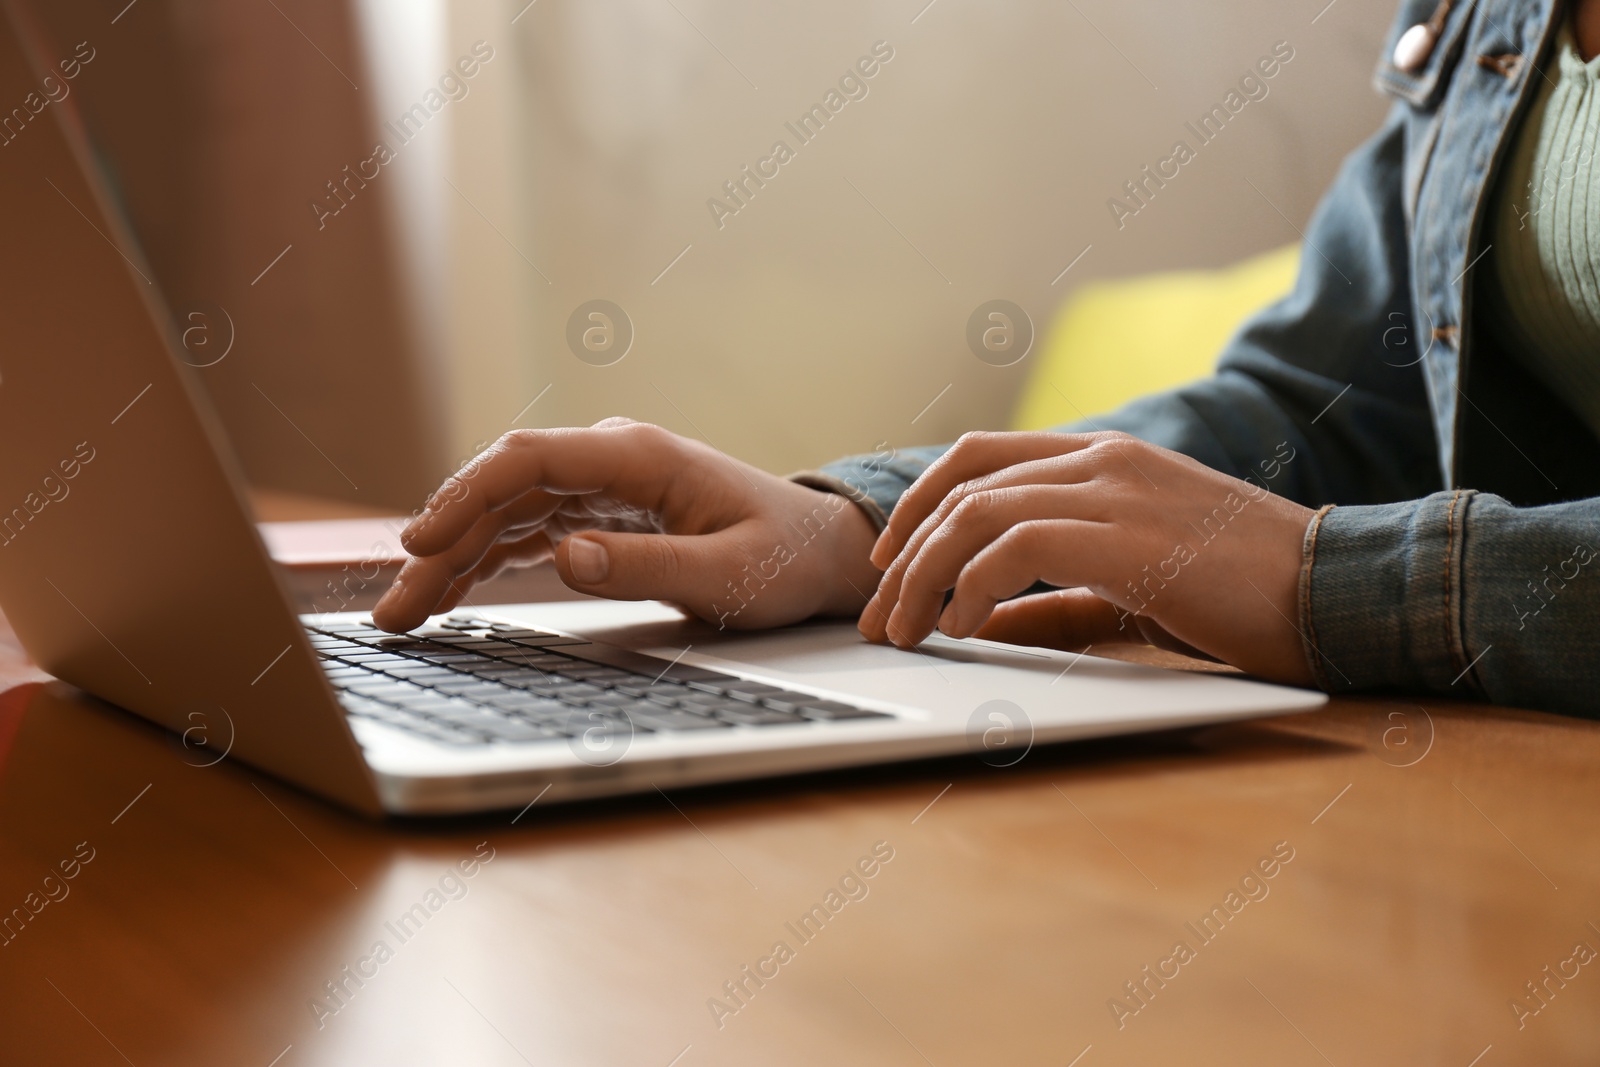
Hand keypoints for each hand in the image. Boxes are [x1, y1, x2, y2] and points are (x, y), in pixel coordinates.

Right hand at [372, 419, 881, 632]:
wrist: (815, 550)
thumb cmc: (783, 558)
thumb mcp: (729, 573)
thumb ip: (650, 565)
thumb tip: (566, 557)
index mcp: (640, 456)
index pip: (531, 459)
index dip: (468, 495)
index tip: (421, 542)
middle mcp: (612, 460)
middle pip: (505, 491)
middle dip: (443, 545)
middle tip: (396, 608)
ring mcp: (602, 486)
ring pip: (506, 514)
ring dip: (453, 560)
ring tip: (405, 615)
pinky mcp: (600, 515)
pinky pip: (527, 532)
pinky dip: (485, 562)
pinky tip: (450, 593)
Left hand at [858, 431, 1316, 684]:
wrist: (1337, 593)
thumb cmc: (1242, 595)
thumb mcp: (1131, 588)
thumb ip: (1057, 599)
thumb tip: (984, 623)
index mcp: (1103, 458)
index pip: (979, 458)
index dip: (919, 505)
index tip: (889, 562)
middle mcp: (1101, 459)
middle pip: (962, 484)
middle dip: (905, 550)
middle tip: (879, 613)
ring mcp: (1114, 489)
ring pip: (976, 512)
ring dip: (923, 575)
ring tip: (905, 631)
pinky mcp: (1126, 534)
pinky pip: (1014, 545)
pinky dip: (971, 585)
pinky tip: (960, 628)